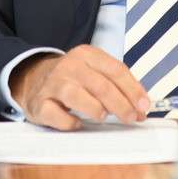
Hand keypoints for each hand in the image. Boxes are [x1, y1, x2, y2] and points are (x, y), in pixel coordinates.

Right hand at [9, 45, 150, 129]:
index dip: (133, 90)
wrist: (33, 78)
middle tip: (132, 118)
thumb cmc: (73, 78)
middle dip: (121, 105)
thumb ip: (117, 85)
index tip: (144, 106)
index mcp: (87, 55)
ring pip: (77, 96)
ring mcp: (53, 84)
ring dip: (96, 109)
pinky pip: (56, 115)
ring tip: (103, 117)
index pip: (116, 70)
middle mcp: (69, 66)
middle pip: (101, 85)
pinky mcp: (39, 103)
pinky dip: (70, 122)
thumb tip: (141, 106)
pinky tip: (77, 123)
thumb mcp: (94, 71)